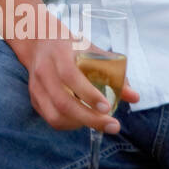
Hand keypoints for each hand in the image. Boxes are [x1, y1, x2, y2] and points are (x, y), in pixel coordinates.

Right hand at [19, 35, 139, 133]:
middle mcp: (43, 71)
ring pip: (55, 115)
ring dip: (80, 124)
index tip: (108, 108)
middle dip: (90, 119)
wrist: (39, 42)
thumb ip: (113, 73)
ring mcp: (36, 87)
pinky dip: (70, 124)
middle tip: (113, 126)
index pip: (70, 76)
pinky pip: (51, 119)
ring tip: (99, 123)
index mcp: (59, 54)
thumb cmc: (71, 47)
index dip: (89, 94)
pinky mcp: (34, 99)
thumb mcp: (92, 51)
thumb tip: (134, 97)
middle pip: (63, 102)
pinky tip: (83, 120)